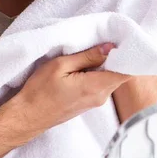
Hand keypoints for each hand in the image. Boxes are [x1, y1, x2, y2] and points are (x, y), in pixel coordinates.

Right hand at [11, 43, 131, 133]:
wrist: (28, 116)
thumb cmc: (40, 91)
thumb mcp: (61, 65)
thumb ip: (88, 56)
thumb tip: (110, 47)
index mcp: (96, 87)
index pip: (127, 71)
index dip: (128, 56)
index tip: (122, 42)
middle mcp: (101, 97)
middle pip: (119, 73)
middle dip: (114, 58)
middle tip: (103, 41)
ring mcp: (95, 102)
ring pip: (110, 78)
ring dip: (104, 65)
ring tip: (89, 53)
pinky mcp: (89, 103)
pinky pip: (101, 85)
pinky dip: (97, 74)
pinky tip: (83, 66)